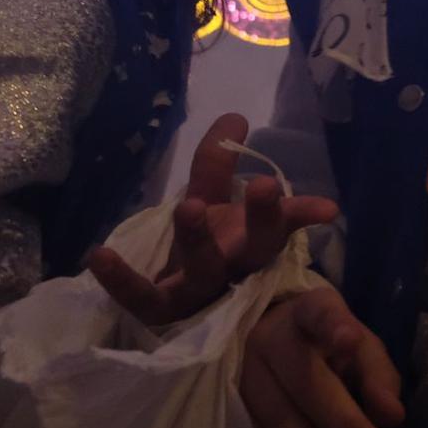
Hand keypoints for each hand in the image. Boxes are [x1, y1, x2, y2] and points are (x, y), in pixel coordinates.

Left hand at [88, 112, 338, 325]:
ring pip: (204, 269)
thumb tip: (234, 117)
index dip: (300, 213)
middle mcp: (232, 269)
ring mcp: (197, 292)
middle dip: (263, 217)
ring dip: (199, 238)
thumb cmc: (202, 248)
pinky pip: (141, 297)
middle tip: (267, 184)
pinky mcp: (158, 310)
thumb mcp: (211, 199)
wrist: (169, 302)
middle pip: (253, 247)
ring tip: (190, 205)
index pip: (281, 225)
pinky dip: (121, 280)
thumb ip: (218, 162)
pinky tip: (100, 254)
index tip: (327, 208)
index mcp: (252, 243)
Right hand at [240, 286, 404, 427]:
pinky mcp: (224, 407)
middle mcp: (269, 339)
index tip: (349, 339)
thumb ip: (378, 376)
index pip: (319, 312)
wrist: (265, 346)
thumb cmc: (324, 349)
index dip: (332, 325)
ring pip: (278, 419)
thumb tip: (391, 417)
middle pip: (306, 383)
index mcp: (308, 312)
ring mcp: (240, 373)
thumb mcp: (359, 349)